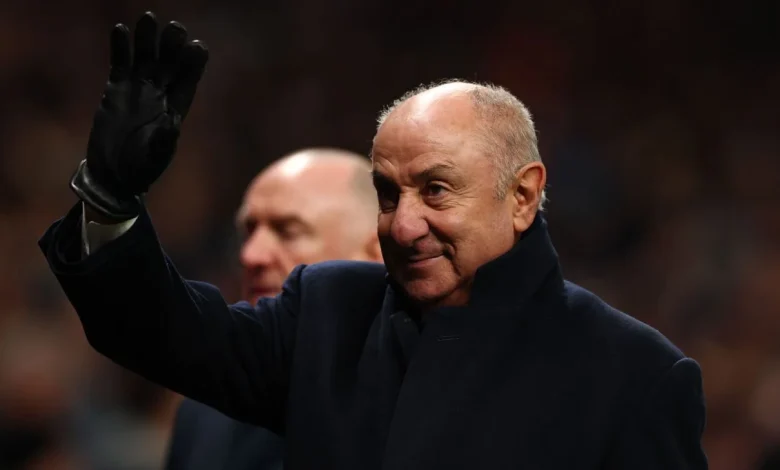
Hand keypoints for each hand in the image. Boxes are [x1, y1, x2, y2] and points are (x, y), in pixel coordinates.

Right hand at [70, 12, 208, 220]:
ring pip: (144, 59)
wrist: (113, 175)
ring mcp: (137, 91)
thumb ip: (164, 140)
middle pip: (168, 65)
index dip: (193, 64)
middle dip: (172, 46)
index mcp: (175, 109)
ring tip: (148, 18)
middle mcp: (158, 96)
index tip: (198, 46)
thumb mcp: (154, 156)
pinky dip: (120, 49)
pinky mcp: (115, 90)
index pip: (187, 81)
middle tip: (175, 27)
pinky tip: (120, 30)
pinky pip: (120, 65)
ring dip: (147, 40)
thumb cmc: (140, 169)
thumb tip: (172, 123)